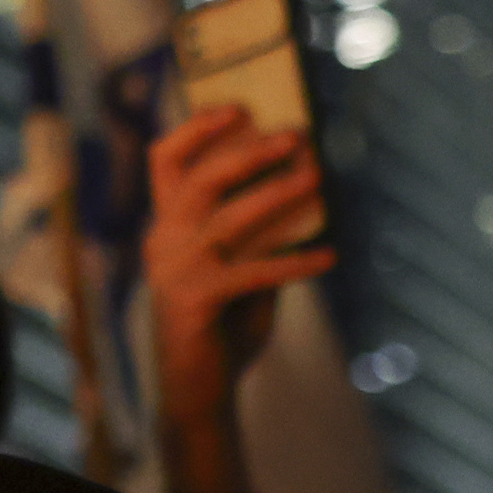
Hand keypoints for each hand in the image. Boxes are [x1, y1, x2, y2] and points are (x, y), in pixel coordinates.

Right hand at [140, 104, 322, 492]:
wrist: (197, 388)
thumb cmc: (221, 320)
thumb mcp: (237, 265)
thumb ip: (257, 230)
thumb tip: (304, 181)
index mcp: (165, 223)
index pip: (164, 159)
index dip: (197, 127)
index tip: (238, 105)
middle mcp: (162, 240)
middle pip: (199, 179)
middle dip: (248, 153)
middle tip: (296, 136)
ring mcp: (175, 271)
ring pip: (228, 219)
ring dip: (278, 195)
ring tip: (317, 178)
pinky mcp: (196, 302)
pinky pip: (253, 273)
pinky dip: (295, 262)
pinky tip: (330, 255)